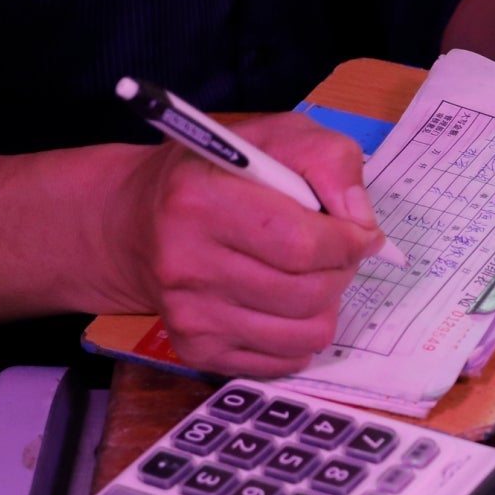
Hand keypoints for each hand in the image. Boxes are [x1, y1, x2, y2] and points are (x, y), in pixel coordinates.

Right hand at [100, 114, 385, 375]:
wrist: (135, 224)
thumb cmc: (215, 175)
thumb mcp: (271, 135)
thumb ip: (326, 159)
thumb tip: (360, 221)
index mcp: (199, 201)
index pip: (304, 244)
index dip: (349, 241)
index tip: (359, 233)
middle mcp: (186, 264)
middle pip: (309, 292)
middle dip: (340, 271)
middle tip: (333, 252)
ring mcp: (189, 316)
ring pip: (307, 333)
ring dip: (325, 303)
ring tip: (307, 274)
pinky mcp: (197, 352)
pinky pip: (287, 359)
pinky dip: (301, 333)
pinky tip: (282, 302)